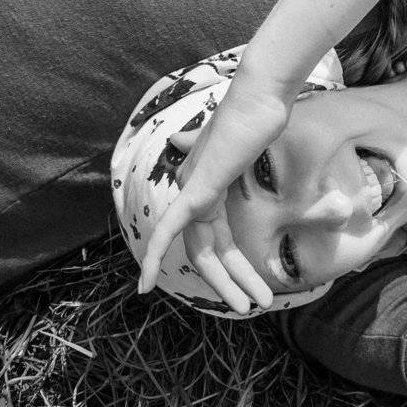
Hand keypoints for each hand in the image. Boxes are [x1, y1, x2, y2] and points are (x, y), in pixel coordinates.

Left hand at [137, 78, 292, 310]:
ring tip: (249, 307)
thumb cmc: (259, 118)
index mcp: (206, 186)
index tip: (251, 288)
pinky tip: (145, 284)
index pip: (215, 237)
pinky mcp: (195, 189)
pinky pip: (168, 230)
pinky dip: (153, 255)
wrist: (261, 99)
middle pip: (209, 250)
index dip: (230, 266)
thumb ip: (214, 147)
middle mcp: (195, 190)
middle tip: (254, 306)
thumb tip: (186, 138)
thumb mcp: (242, 146)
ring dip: (224, 282)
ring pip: (200, 250)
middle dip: (233, 281)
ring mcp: (194, 190)